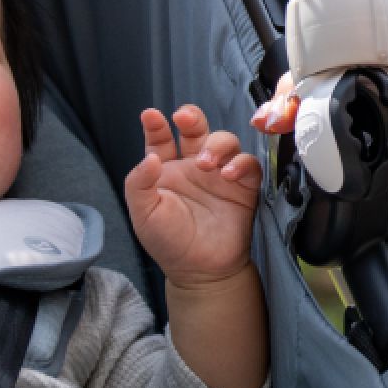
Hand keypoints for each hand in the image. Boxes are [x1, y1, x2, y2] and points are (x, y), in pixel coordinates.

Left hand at [123, 105, 263, 287]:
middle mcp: (193, 167)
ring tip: (205, 163)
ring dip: (216, 144)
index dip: (156, 125)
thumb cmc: (169, 243)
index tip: (151, 116)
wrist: (200, 271)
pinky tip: (228, 174)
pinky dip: (241, 163)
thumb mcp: (143, 214)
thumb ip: (139, 184)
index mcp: (167, 170)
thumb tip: (150, 158)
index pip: (161, 139)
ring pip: (224, 141)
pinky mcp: (243, 187)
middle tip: (184, 117)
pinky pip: (248, 164)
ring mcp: (219, 174)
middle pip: (196, 130)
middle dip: (191, 118)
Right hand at [256, 36, 387, 328]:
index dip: (337, 59)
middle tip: (282, 110)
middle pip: (354, 69)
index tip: (305, 85)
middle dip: (310, 83)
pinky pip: (347, 132)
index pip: (380, 45)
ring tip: (277, 122)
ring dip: (306, 106)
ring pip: (344, 97)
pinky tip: (293, 141)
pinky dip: (316, 133)